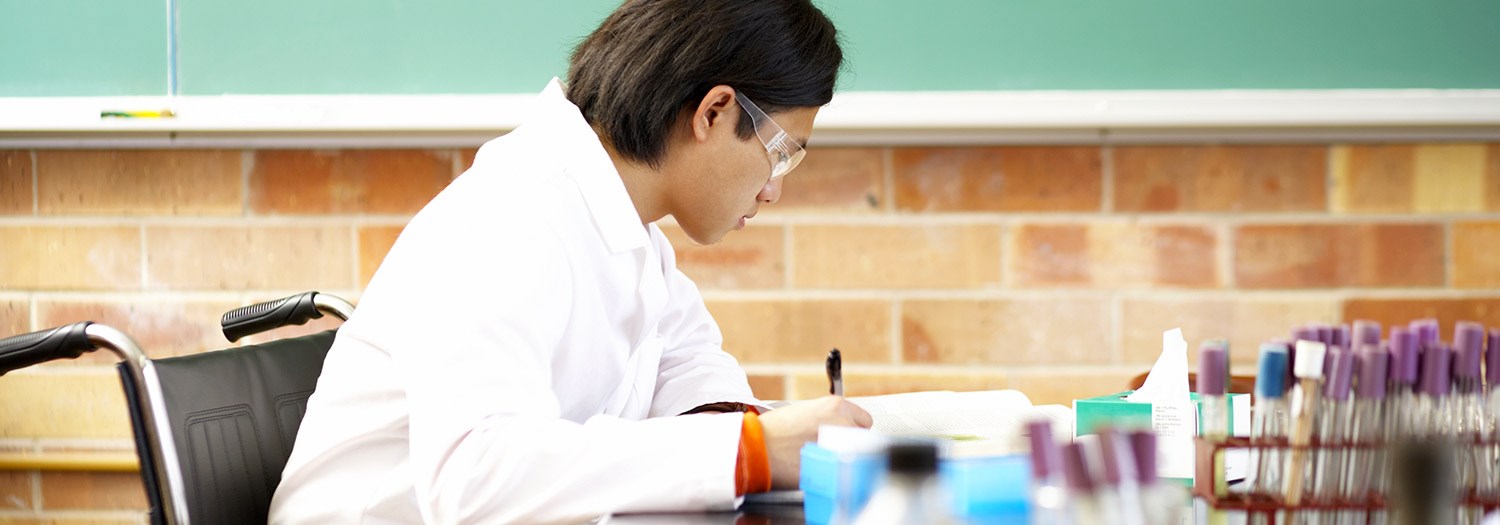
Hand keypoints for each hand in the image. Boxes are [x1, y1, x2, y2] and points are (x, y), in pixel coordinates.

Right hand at [756, 396, 872, 488]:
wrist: (757, 449)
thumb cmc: (773, 431)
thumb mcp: (803, 412)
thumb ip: (826, 417)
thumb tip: (836, 426)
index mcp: (836, 406)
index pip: (864, 420)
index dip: (852, 428)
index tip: (842, 434)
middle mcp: (844, 424)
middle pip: (862, 439)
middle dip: (848, 444)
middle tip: (829, 448)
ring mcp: (841, 447)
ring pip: (855, 457)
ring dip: (843, 458)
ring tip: (821, 460)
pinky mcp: (836, 468)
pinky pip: (845, 472)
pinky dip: (836, 473)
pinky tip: (820, 471)